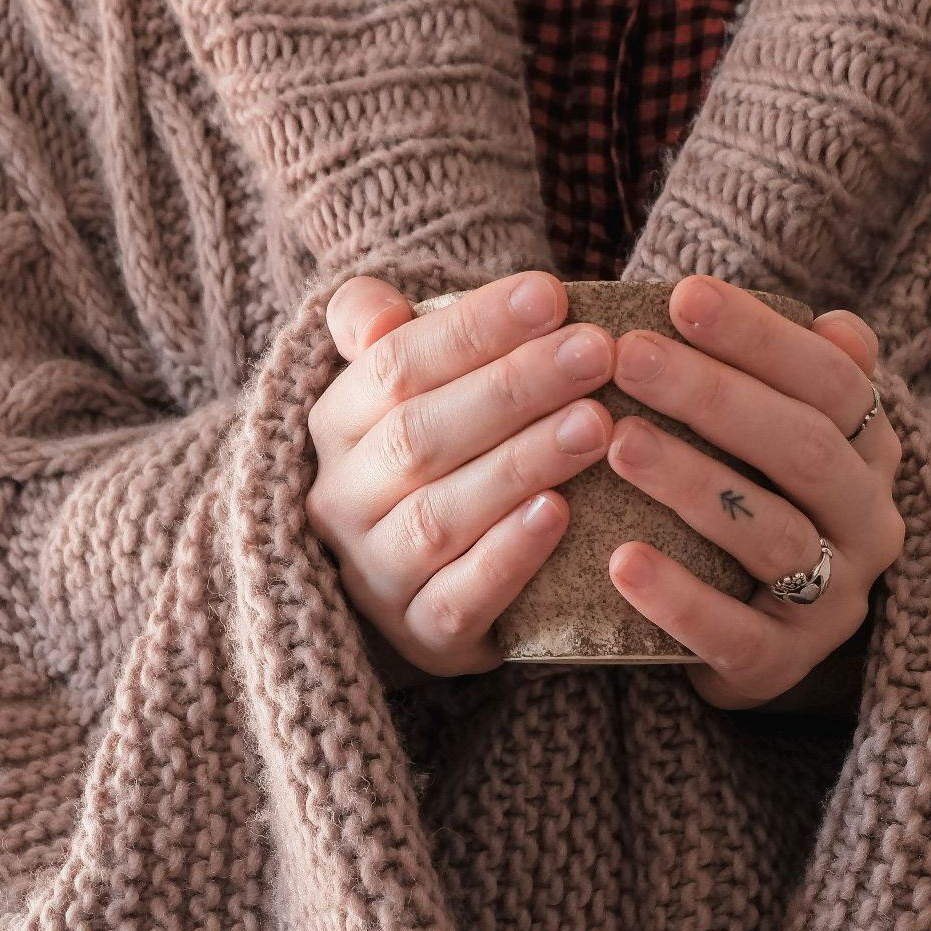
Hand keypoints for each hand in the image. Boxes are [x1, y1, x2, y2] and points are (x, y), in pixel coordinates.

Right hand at [305, 270, 616, 685]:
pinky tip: (562, 513)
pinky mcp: (423, 635)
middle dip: (514, 387)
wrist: (420, 585)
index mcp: (334, 425)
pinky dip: (509, 555)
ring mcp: (376, 574)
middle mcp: (342, 501)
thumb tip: (376, 310)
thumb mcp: (401, 389)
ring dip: (521, 464)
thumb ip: (383, 332)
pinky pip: (460, 597)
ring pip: (441, 515)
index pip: (394, 366)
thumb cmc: (432, 458)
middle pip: (421, 435)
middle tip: (596, 352)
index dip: (473, 329)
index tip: (550, 295)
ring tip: (596, 424)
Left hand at [604, 275, 905, 710]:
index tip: (682, 297)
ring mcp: (832, 599)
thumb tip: (836, 323)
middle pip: (805, 450)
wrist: (755, 637)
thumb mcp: (781, 438)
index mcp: (871, 453)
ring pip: (774, 535)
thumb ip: (795, 377)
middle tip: (630, 356)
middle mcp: (868, 523)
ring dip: (694, 483)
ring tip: (618, 443)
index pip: (834, 381)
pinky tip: (620, 562)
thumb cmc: (756, 503)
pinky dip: (677, 599)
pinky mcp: (782, 664)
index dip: (762, 337)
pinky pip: (734, 633)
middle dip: (716, 396)